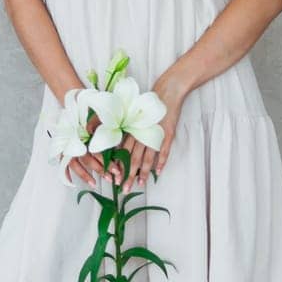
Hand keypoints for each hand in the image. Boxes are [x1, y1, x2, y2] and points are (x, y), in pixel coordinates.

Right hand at [64, 105, 109, 186]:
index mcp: (84, 133)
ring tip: (94, 184)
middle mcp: (74, 140)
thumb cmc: (90, 110)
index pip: (96, 151)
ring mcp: (66, 144)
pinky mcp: (62, 147)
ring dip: (84, 175)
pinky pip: (62, 162)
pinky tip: (71, 181)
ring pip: (74, 163)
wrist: (74, 102)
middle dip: (100, 170)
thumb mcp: (100, 116)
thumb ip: (105, 129)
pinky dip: (66, 172)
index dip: (107, 162)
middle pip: (87, 159)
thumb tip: (114, 145)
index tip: (117, 170)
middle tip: (112, 178)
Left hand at [103, 70, 186, 192]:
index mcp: (132, 130)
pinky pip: (163, 151)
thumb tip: (117, 146)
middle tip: (123, 189)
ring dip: (143, 173)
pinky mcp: (167, 134)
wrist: (167, 92)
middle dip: (128, 175)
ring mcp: (155, 135)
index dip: (119, 167)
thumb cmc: (147, 104)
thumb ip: (126, 130)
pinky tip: (158, 172)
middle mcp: (141, 134)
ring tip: (140, 184)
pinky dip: (161, 162)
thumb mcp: (133, 115)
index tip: (114, 179)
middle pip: (133, 159)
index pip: (123, 153)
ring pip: (147, 158)